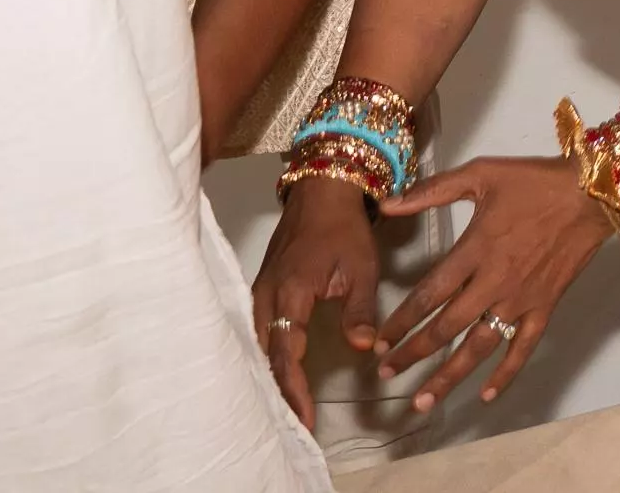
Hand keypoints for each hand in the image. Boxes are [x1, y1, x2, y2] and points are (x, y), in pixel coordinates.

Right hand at [252, 182, 384, 425]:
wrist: (321, 193)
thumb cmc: (344, 229)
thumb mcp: (362, 267)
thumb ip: (360, 308)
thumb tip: (364, 347)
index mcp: (290, 292)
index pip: (287, 352)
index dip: (294, 387)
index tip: (305, 417)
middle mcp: (266, 297)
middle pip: (265, 356)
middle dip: (277, 393)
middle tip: (292, 426)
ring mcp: (258, 294)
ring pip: (256, 347)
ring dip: (269, 378)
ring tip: (284, 411)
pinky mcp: (260, 292)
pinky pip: (256, 333)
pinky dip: (264, 359)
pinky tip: (273, 378)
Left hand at [375, 155, 616, 414]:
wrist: (593, 192)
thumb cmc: (535, 181)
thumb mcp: (481, 174)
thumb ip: (432, 191)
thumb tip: (387, 204)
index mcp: (475, 251)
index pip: (428, 295)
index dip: (400, 320)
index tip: (378, 339)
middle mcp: (493, 283)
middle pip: (445, 328)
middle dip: (412, 353)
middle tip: (385, 373)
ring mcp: (521, 300)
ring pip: (478, 347)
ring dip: (448, 376)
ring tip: (422, 401)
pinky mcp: (545, 307)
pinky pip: (523, 348)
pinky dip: (506, 374)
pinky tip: (487, 396)